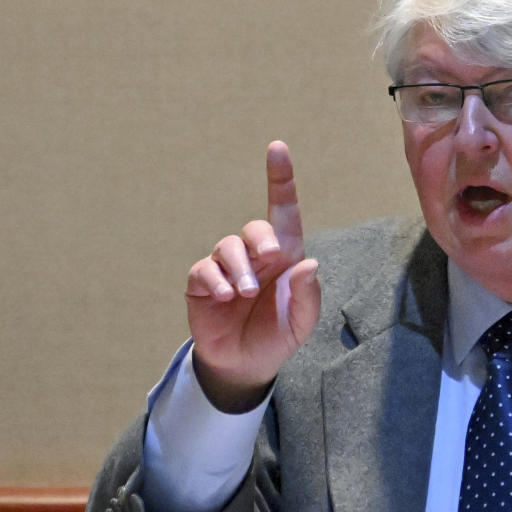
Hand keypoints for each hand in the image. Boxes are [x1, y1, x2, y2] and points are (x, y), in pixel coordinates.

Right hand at [185, 141, 321, 411]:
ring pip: (227, 246)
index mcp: (285, 256)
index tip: (277, 147)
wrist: (246, 364)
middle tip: (270, 260)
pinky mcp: (202, 283)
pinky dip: (215, 280)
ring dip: (239, 268)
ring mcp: (227, 267)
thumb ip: (309, 293)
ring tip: (245, 294)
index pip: (284, 210)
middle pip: (255, 227)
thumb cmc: (279, 334)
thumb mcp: (304, 320)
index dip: (280, 178)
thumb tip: (308, 262)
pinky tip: (226, 297)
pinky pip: (204, 269)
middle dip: (261, 240)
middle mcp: (255, 255)